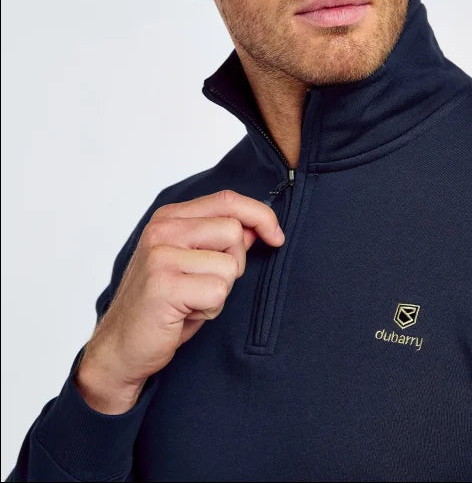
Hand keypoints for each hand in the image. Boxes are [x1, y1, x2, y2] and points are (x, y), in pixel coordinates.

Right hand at [75, 190, 283, 412]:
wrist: (120, 349)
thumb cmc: (161, 307)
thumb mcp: (192, 264)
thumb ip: (219, 241)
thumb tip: (256, 226)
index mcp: (169, 217)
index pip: (227, 199)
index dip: (260, 215)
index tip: (275, 236)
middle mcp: (163, 229)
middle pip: (233, 231)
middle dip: (234, 264)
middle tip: (206, 286)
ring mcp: (160, 255)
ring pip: (229, 265)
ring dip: (220, 291)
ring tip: (192, 301)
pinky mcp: (164, 284)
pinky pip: (218, 292)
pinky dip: (210, 310)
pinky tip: (185, 314)